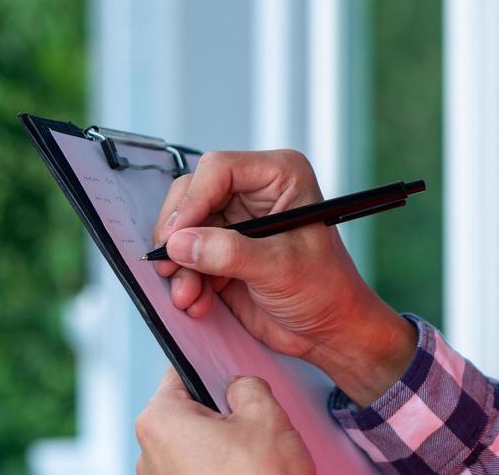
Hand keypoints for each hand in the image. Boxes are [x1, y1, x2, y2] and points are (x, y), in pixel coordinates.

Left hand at [135, 368, 312, 474]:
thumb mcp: (265, 414)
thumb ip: (247, 385)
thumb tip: (240, 386)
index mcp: (160, 421)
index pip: (180, 374)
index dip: (210, 372)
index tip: (225, 377)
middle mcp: (148, 454)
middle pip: (186, 412)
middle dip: (217, 413)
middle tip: (247, 423)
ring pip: (192, 445)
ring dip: (218, 445)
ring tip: (248, 455)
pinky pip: (194, 470)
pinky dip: (215, 469)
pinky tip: (240, 472)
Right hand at [150, 149, 415, 404]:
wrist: (329, 329)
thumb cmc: (325, 289)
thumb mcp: (281, 268)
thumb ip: (229, 253)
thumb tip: (180, 242)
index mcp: (281, 175)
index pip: (219, 169)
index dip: (192, 201)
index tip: (175, 239)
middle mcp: (255, 190)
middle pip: (192, 194)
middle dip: (179, 236)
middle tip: (170, 267)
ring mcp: (236, 219)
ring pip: (184, 227)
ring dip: (179, 264)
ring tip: (189, 296)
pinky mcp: (223, 247)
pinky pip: (186, 254)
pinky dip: (185, 278)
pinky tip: (198, 302)